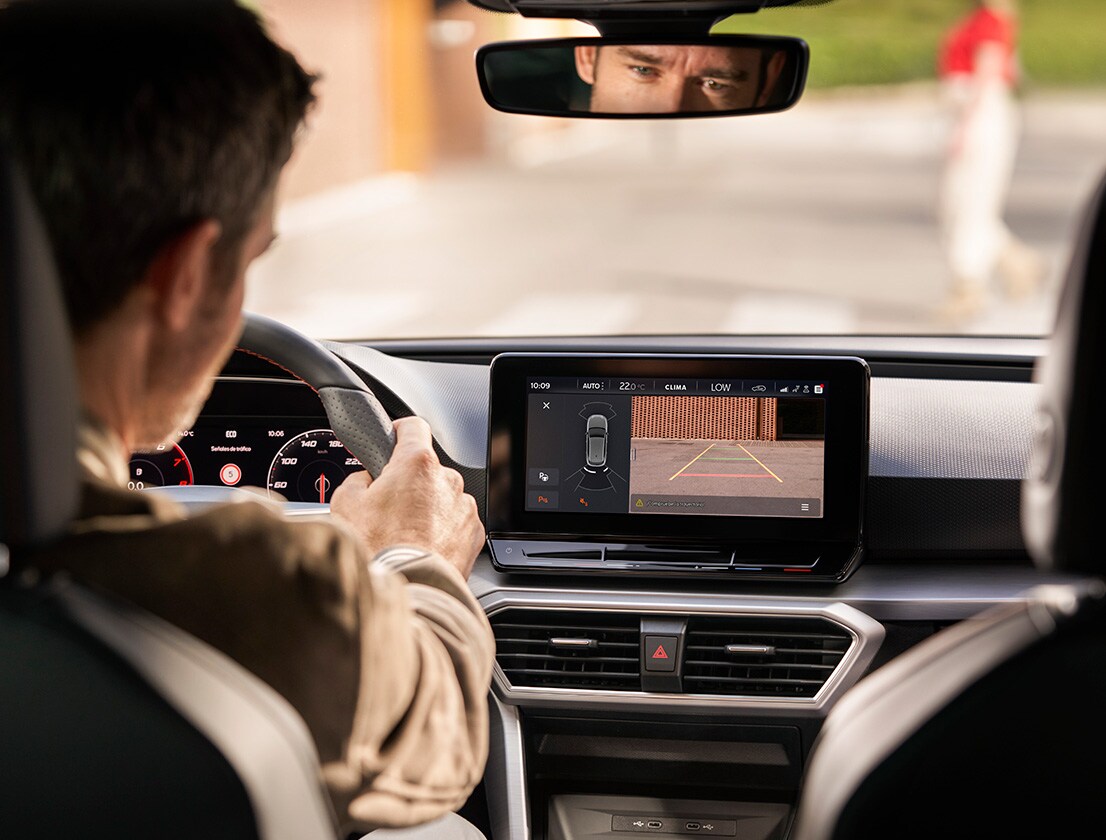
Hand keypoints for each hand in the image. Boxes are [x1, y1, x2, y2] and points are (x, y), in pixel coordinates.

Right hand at [330, 416, 484, 578]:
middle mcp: (447, 481)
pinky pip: (456, 523)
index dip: (399, 431)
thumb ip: (357, 480)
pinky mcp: (474, 534)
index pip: (413, 426)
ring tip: (404, 535)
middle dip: (408, 483)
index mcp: (417, 464)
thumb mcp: (346, 505)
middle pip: (426, 469)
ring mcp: (464, 508)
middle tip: (387, 507)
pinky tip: (422, 547)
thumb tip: (365, 481)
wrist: (408, 592)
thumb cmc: (378, 551)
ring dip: (427, 509)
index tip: (393, 439)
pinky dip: (442, 531)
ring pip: (442, 498)